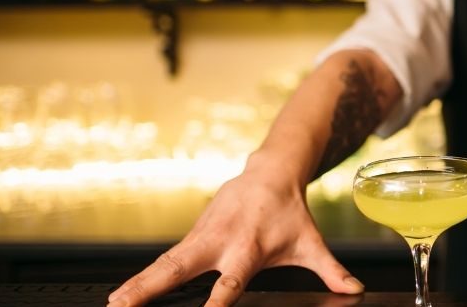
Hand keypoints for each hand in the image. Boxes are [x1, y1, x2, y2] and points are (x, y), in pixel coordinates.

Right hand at [107, 171, 363, 306]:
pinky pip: (163, 260)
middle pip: (180, 270)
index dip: (217, 301)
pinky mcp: (191, 237)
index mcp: (248, 249)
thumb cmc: (289, 213)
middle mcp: (218, 244)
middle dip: (151, 288)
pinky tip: (123, 296)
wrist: (270, 174)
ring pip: (164, 265)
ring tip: (112, 305)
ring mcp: (200, 239)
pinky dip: (142, 277)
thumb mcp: (312, 243)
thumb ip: (331, 271)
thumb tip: (354, 290)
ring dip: (136, 284)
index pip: (230, 283)